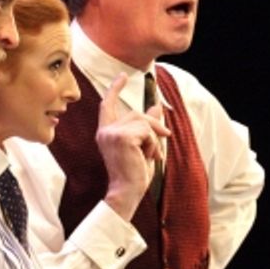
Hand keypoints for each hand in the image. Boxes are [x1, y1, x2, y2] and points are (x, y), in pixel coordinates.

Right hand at [96, 73, 171, 219]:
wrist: (127, 192)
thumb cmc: (134, 175)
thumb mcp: (144, 146)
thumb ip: (147, 126)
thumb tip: (156, 106)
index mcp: (105, 133)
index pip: (108, 105)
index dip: (115, 89)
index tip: (122, 76)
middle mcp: (105, 131)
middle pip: (136, 114)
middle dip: (154, 126)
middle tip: (165, 138)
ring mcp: (111, 133)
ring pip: (143, 122)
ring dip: (154, 138)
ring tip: (152, 154)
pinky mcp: (122, 137)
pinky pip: (147, 131)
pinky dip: (153, 143)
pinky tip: (149, 157)